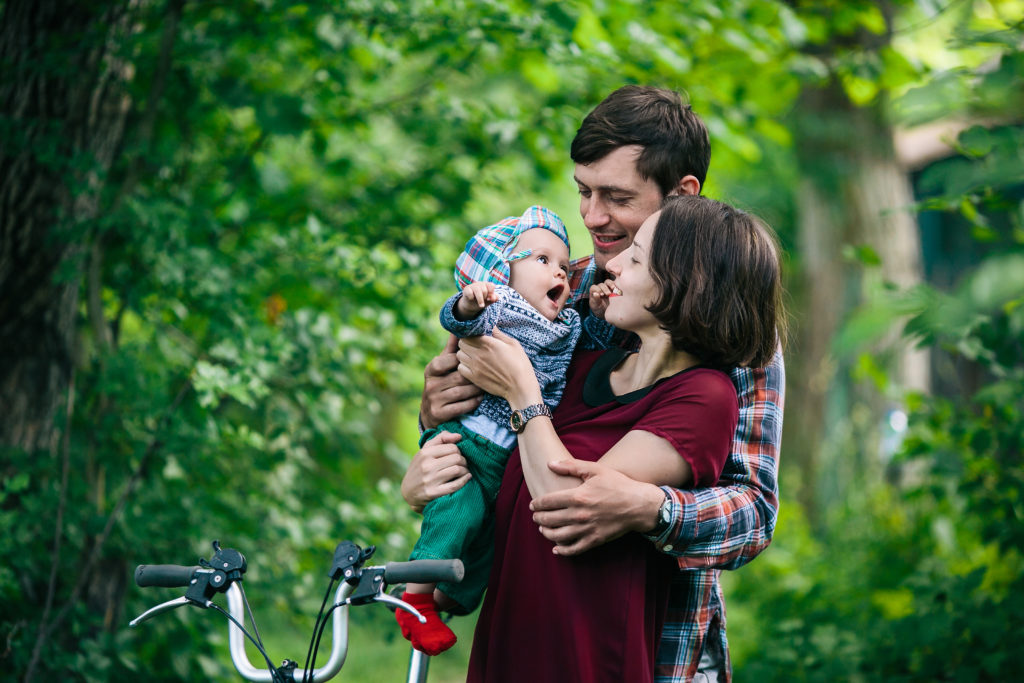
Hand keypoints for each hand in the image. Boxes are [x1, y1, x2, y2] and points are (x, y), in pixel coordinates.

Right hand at [401, 431, 471, 512]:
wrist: (409, 491)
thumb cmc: (420, 467)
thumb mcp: (425, 450)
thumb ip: (441, 438)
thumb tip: (459, 436)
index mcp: (425, 453)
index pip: (452, 447)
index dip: (459, 451)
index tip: (457, 455)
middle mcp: (426, 466)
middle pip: (456, 458)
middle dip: (463, 461)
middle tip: (463, 464)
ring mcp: (430, 480)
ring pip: (457, 470)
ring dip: (465, 470)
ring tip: (464, 471)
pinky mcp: (433, 493)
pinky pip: (455, 485)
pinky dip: (464, 480)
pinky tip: (467, 478)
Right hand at [419, 335, 483, 429]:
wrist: (430, 413)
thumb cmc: (442, 382)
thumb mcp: (443, 366)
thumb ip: (451, 349)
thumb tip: (458, 328)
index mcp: (431, 370)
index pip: (447, 360)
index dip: (461, 359)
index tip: (475, 357)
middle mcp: (430, 384)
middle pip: (458, 377)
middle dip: (474, 375)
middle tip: (489, 372)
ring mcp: (434, 400)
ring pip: (462, 392)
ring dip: (477, 388)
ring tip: (487, 384)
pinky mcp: (439, 414)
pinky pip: (462, 406)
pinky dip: (473, 402)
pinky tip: (480, 398)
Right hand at [455, 281, 497, 318]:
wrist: (471, 306)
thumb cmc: (481, 301)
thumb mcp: (489, 301)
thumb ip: (494, 299)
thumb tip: (495, 297)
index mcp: (487, 285)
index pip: (491, 286)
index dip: (491, 293)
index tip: (489, 299)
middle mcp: (480, 283)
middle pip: (484, 290)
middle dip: (485, 297)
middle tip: (483, 302)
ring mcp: (473, 285)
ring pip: (477, 290)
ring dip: (480, 300)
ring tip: (481, 305)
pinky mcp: (466, 289)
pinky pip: (470, 293)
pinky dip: (471, 298)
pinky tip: (471, 299)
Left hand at [457, 328, 538, 405]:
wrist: (520, 387)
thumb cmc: (520, 365)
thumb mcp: (513, 345)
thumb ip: (499, 335)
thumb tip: (492, 326)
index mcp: (489, 343)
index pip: (468, 334)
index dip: (471, 334)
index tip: (476, 337)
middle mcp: (479, 354)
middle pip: (461, 343)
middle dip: (466, 343)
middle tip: (474, 346)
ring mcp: (475, 367)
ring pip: (459, 355)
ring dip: (464, 354)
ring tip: (472, 356)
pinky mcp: (474, 378)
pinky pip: (460, 368)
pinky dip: (464, 366)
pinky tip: (472, 366)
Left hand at [528, 459, 663, 555]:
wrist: (639, 505)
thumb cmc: (618, 484)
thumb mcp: (595, 470)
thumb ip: (571, 466)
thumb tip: (550, 463)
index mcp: (577, 496)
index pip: (548, 502)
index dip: (537, 504)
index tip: (533, 505)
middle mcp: (579, 514)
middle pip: (549, 519)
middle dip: (538, 518)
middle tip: (535, 517)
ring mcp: (587, 529)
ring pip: (558, 536)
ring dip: (546, 533)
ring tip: (543, 529)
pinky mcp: (595, 540)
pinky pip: (574, 549)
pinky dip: (562, 550)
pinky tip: (556, 548)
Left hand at [587, 279, 619, 319]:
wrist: (607, 312)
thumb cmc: (599, 309)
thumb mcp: (596, 306)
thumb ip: (595, 300)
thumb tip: (595, 294)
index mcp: (594, 292)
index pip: (594, 287)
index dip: (597, 290)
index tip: (601, 295)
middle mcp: (600, 288)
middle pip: (602, 284)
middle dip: (605, 289)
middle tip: (608, 294)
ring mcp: (607, 288)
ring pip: (608, 282)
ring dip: (611, 284)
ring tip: (613, 289)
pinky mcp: (613, 288)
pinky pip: (615, 285)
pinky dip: (616, 286)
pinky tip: (618, 290)